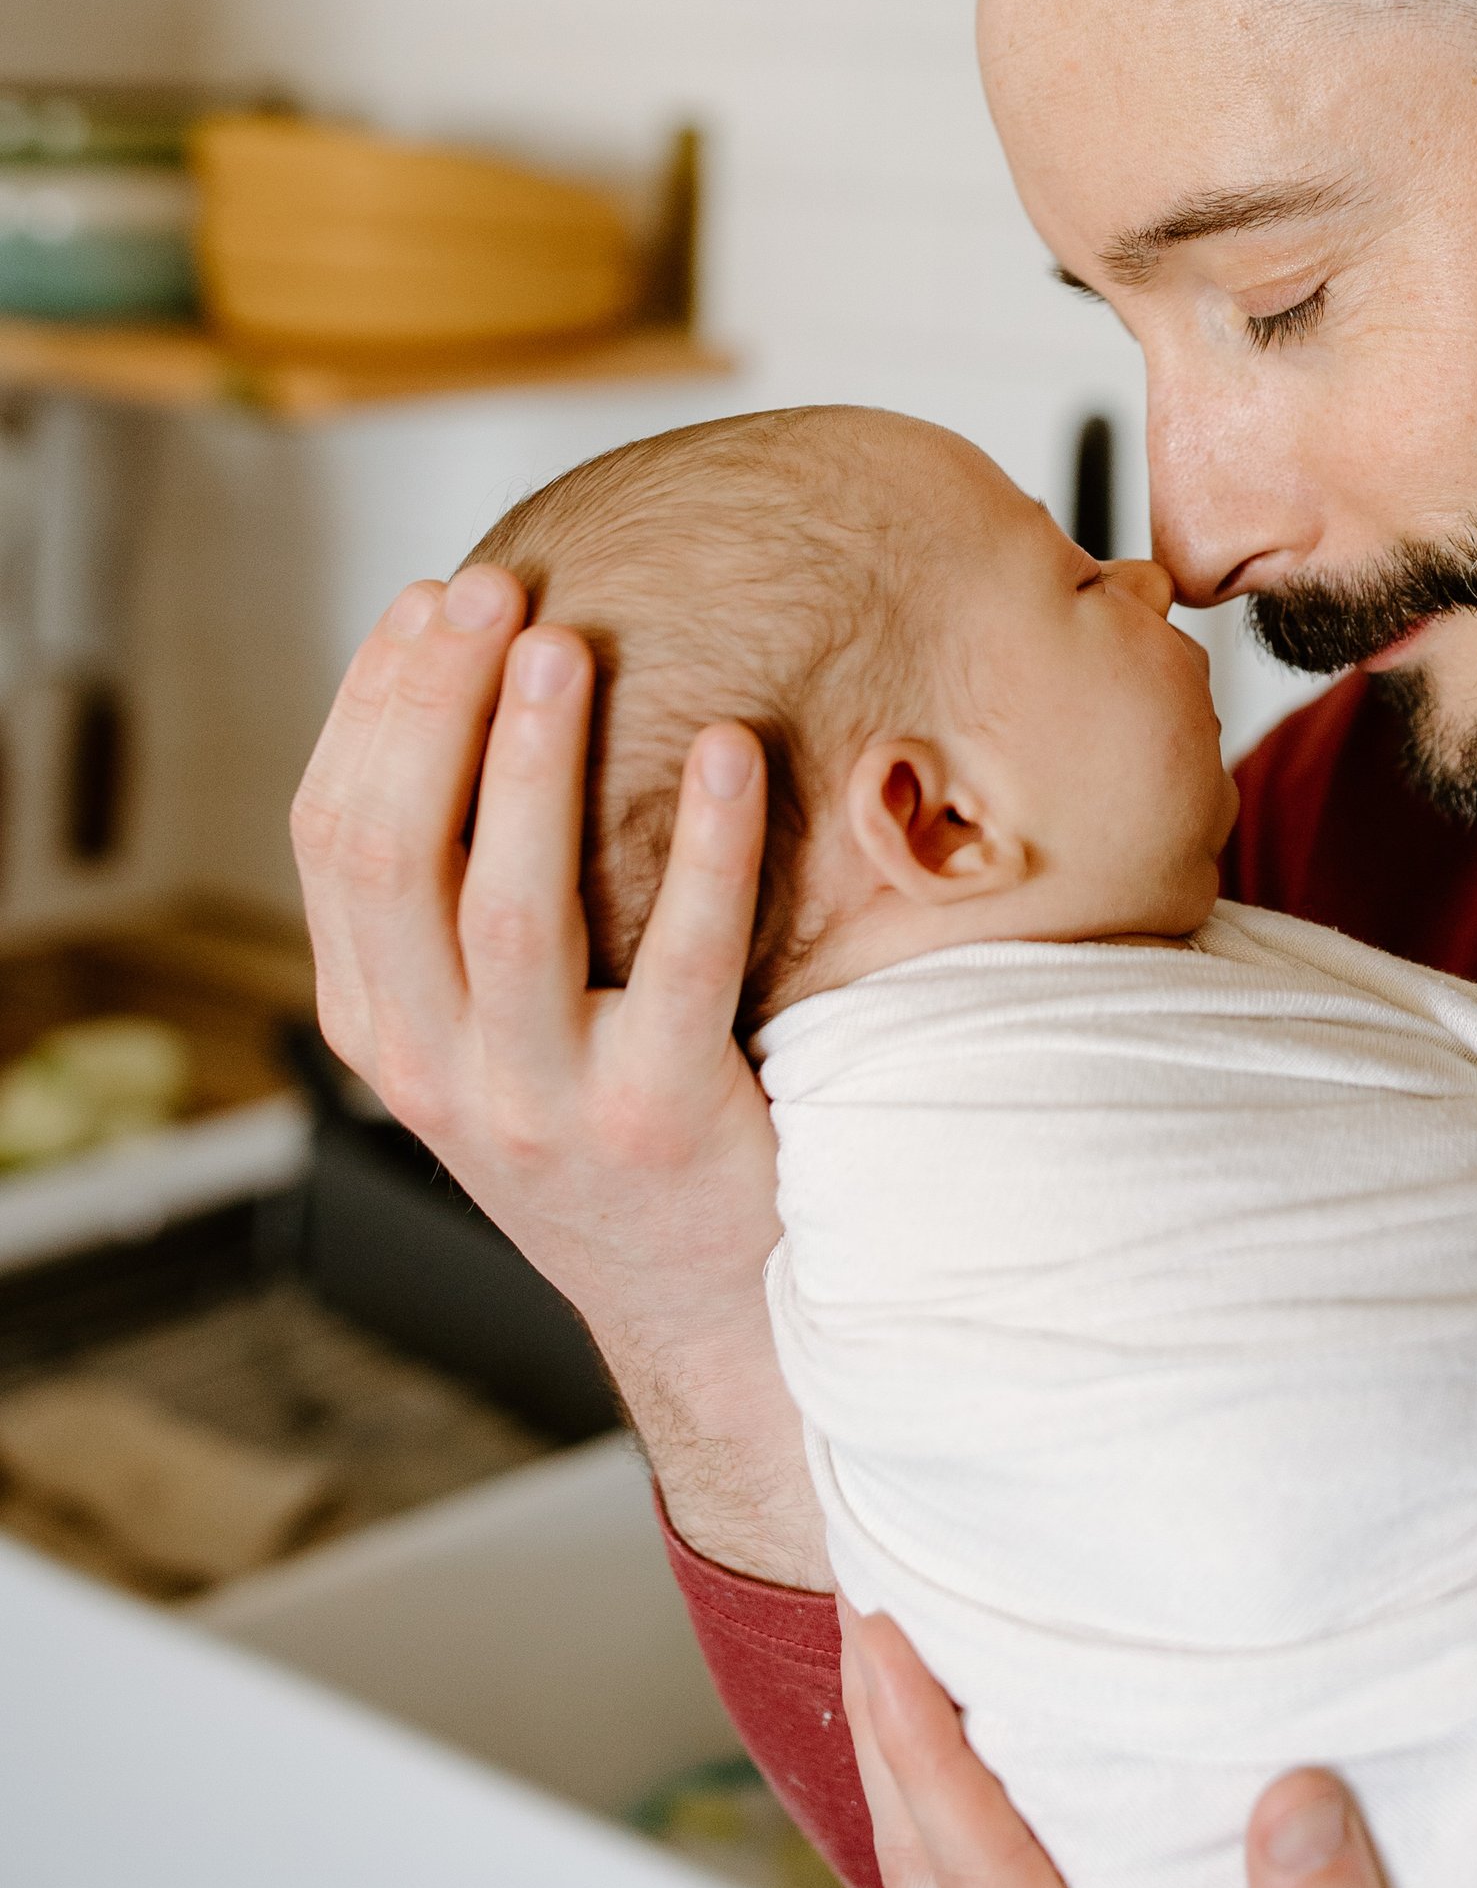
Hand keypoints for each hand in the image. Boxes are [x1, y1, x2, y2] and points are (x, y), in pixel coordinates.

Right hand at [290, 567, 828, 1586]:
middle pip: (397, 857)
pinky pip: (686, 961)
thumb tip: (470, 692)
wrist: (708, 1297)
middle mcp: (439, 1069)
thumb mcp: (486, 1027)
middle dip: (434, 706)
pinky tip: (732, 748)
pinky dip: (709, 845)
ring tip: (565, 644)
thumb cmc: (606, 1121)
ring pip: (512, 908)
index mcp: (382, 1027)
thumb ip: (459, 904)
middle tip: (491, 589)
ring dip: (530, 761)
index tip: (428, 602)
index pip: (334, 839)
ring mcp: (542, 1103)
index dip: (374, 707)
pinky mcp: (664, 1120)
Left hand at [841, 1609, 1476, 1887]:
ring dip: (914, 1781)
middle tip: (861, 1598)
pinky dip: (968, 1836)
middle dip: (884, 1734)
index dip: (922, 1739)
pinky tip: (994, 1789)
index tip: (885, 1627)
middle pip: (929, 1874)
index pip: (978, 1867)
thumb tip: (1291, 1795)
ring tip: (902, 1666)